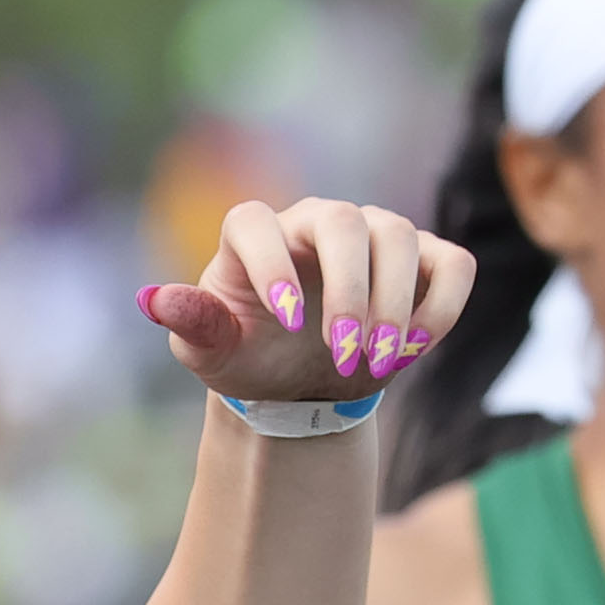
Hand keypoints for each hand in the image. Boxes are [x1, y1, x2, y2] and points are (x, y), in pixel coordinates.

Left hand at [139, 197, 474, 402]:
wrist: (299, 382)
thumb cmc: (250, 356)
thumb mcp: (212, 352)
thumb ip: (193, 324)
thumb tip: (152, 300)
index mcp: (254, 234)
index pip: (256, 224)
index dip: (271, 266)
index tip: (287, 325)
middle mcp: (317, 222)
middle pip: (345, 223)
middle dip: (350, 292)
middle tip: (345, 354)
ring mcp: (375, 235)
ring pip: (401, 238)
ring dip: (396, 305)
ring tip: (379, 361)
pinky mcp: (424, 261)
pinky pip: (452, 264)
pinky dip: (443, 304)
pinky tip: (417, 348)